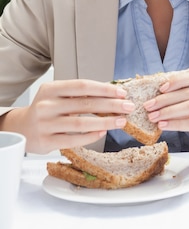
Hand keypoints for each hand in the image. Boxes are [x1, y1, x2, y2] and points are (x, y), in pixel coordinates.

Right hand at [1, 79, 135, 153]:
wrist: (20, 128)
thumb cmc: (46, 109)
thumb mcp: (57, 96)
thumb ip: (79, 94)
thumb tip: (112, 95)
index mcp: (51, 89)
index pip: (83, 86)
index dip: (104, 89)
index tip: (122, 93)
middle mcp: (47, 105)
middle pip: (85, 104)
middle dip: (111, 105)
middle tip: (128, 107)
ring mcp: (45, 124)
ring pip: (81, 123)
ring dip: (105, 122)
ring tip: (121, 121)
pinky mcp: (46, 141)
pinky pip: (73, 139)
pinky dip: (91, 136)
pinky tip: (103, 133)